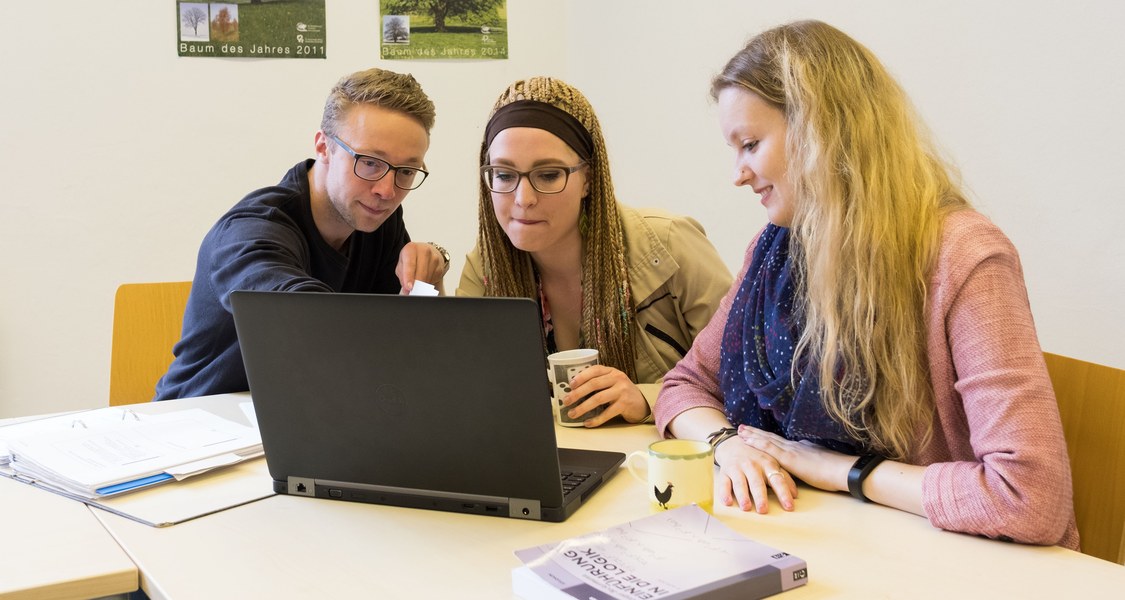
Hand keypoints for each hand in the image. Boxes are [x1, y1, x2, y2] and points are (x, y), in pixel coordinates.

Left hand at [395, 242, 446, 293]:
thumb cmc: (412, 258)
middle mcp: (424, 251)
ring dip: (421, 286)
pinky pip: (433, 280)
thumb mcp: (402, 263)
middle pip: (421, 272)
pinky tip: (423, 281)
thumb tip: (406, 289)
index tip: (409, 287)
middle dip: (416, 285)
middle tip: (411, 292)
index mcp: (412, 248)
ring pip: (427, 278)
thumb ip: (402, 275)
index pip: (410, 264)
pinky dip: (427, 284)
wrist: (426, 252)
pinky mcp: (440, 267)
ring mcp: (434, 259)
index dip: (409, 277)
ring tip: (416, 286)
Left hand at [562, 365, 649, 425]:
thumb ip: (598, 382)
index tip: (570, 385)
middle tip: (566, 401)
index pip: (594, 370)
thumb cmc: (622, 393)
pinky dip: (596, 419)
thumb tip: (574, 390)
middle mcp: (618, 378)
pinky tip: (588, 422)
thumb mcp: (612, 382)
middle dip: (577, 393)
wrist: (641, 403)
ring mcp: (622, 391)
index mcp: (612, 371)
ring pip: (598, 398)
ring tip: (573, 413)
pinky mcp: (625, 404)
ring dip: (583, 407)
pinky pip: (607, 413)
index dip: (581, 377)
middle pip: (593, 384)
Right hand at [713, 436, 797, 512]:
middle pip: (757, 482)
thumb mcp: (773, 463)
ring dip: (743, 495)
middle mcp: (752, 465)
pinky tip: (727, 502)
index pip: (777, 480)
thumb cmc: (757, 457)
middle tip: (763, 510)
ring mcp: (737, 468)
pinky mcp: (725, 471)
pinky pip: (723, 483)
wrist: (733, 443)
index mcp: (767, 464)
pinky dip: (724, 493)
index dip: (783, 493)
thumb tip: (795, 495)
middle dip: (760, 496)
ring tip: (746, 507)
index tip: (789, 506)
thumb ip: (785, 477)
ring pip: (740, 483)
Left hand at [736, 425, 853, 493]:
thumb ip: (811, 460)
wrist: (844, 470)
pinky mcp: (790, 458)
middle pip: (771, 438)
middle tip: (741, 427)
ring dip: (752, 435)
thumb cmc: (836, 471)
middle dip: (756, 433)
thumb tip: (806, 460)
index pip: (780, 442)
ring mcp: (791, 450)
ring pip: (767, 440)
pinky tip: (747, 440)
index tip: (755, 432)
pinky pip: (770, 448)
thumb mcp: (820, 463)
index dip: (766, 437)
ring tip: (740, 430)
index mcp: (801, 448)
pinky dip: (757, 443)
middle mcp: (794, 446)